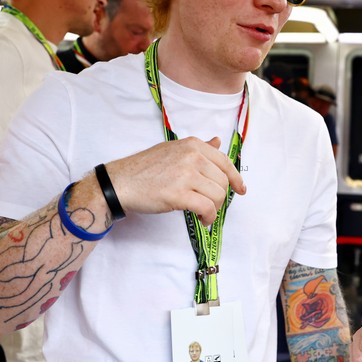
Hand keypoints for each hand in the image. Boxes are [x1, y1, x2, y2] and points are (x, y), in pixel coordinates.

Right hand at [105, 137, 245, 225]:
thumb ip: (198, 148)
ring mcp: (186, 174)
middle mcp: (192, 156)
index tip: (240, 189)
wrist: (120, 182)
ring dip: (214, 209)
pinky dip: (208, 217)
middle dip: (220, 197)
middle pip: (223, 181)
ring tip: (203, 213)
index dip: (236, 178)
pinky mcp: (179, 194)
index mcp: (192, 145)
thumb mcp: (173, 150)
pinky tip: (202, 219)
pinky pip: (206, 208)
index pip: (225, 162)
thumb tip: (217, 142)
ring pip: (217, 195)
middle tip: (209, 206)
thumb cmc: (144, 169)